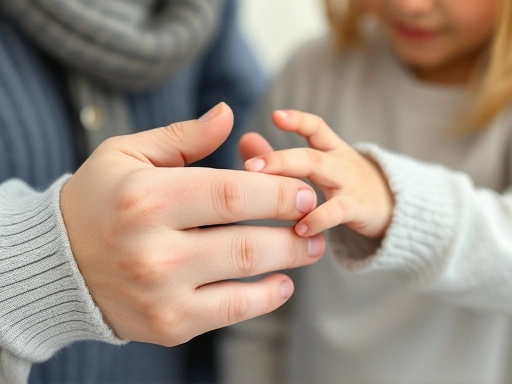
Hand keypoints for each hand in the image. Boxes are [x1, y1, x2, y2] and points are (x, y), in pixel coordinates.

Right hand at [60, 103, 324, 346]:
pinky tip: (282, 283)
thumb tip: (228, 114)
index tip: (303, 191)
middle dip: (294, 229)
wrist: (59, 262)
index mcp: (146, 198)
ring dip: (290, 261)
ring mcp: (162, 293)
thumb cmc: (98, 199)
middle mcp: (153, 249)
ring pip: (246, 276)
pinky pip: (231, 312)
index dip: (278, 192)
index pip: (231, 194)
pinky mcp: (169, 324)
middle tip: (314, 217)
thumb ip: (182, 137)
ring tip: (311, 248)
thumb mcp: (127, 155)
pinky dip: (266, 298)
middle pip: (247, 239)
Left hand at [241, 110, 393, 238]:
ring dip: (294, 187)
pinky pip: (338, 211)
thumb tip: (244, 139)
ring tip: (265, 197)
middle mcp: (340, 162)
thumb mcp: (318, 168)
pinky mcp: (359, 208)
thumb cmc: (346, 184)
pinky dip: (318, 220)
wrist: (396, 206)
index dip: (297, 120)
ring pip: (323, 177)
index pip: (316, 127)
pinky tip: (298, 230)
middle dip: (280, 159)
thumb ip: (279, 159)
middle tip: (249, 166)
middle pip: (311, 156)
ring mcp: (350, 184)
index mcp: (330, 149)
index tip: (275, 115)